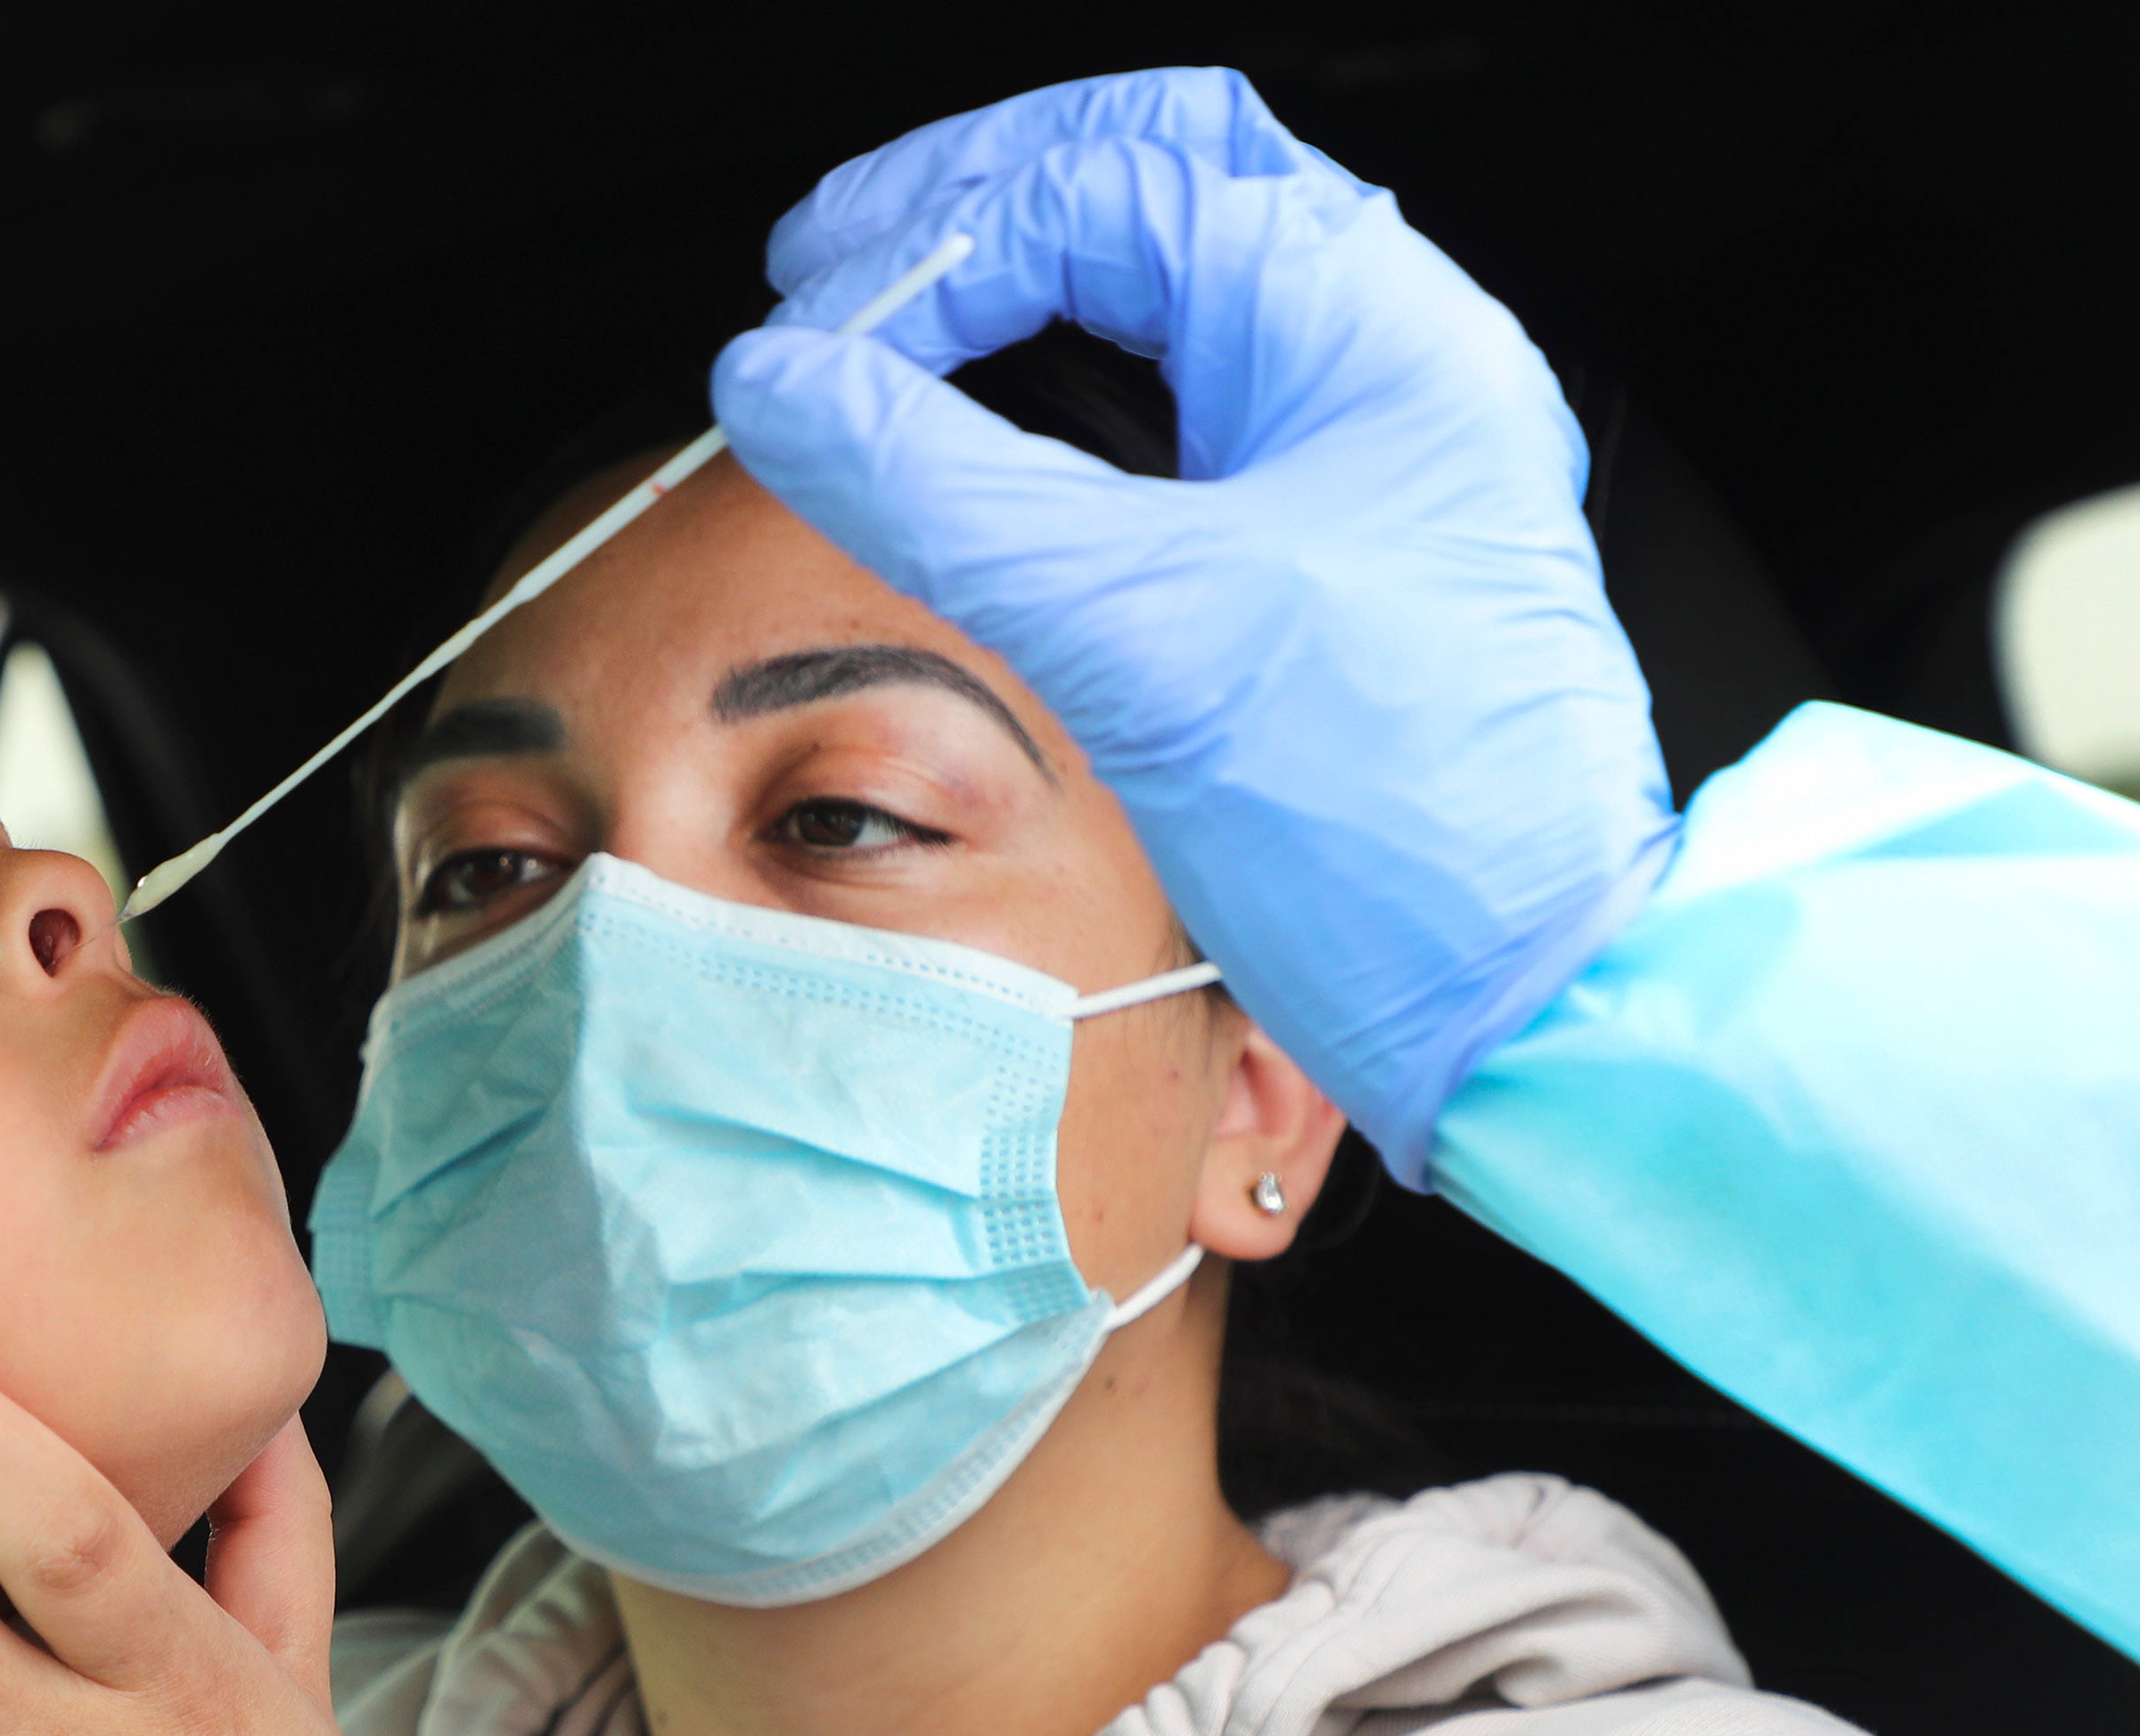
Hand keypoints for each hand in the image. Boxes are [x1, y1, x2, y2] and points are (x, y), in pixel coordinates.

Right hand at [710, 66, 1678, 1185]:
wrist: (1518, 997)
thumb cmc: (1392, 828)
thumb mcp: (1132, 632)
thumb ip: (934, 486)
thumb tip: (779, 380)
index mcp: (1368, 332)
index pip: (1112, 183)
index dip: (938, 230)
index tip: (813, 323)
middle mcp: (1384, 357)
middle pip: (1155, 175)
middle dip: (982, 199)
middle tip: (835, 270)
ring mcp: (1367, 442)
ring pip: (1174, 272)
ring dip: (1025, 278)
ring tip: (889, 335)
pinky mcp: (1336, 535)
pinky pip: (1188, 393)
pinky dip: (1068, 383)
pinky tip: (987, 435)